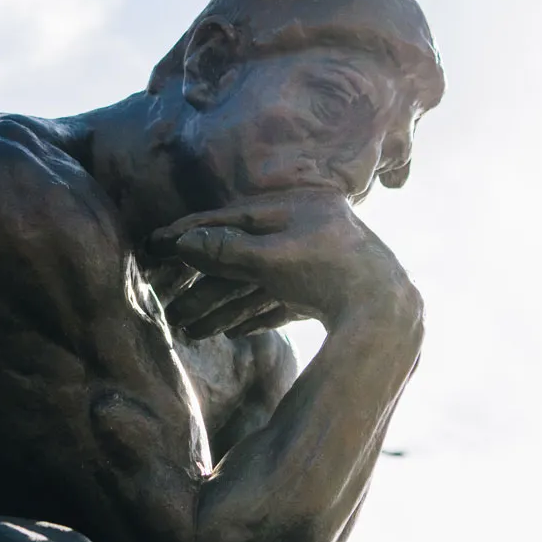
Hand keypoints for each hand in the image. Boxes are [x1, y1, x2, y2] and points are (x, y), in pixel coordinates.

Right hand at [147, 190, 416, 331]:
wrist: (386, 313)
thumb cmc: (327, 274)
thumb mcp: (270, 258)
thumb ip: (227, 250)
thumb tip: (184, 241)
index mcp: (294, 208)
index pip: (229, 219)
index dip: (189, 232)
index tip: (156, 244)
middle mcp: (306, 230)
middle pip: (242, 255)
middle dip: (202, 284)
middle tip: (167, 297)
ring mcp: (318, 262)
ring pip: (258, 284)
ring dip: (222, 308)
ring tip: (191, 330)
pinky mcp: (328, 294)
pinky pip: (280, 302)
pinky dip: (256, 316)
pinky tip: (236, 332)